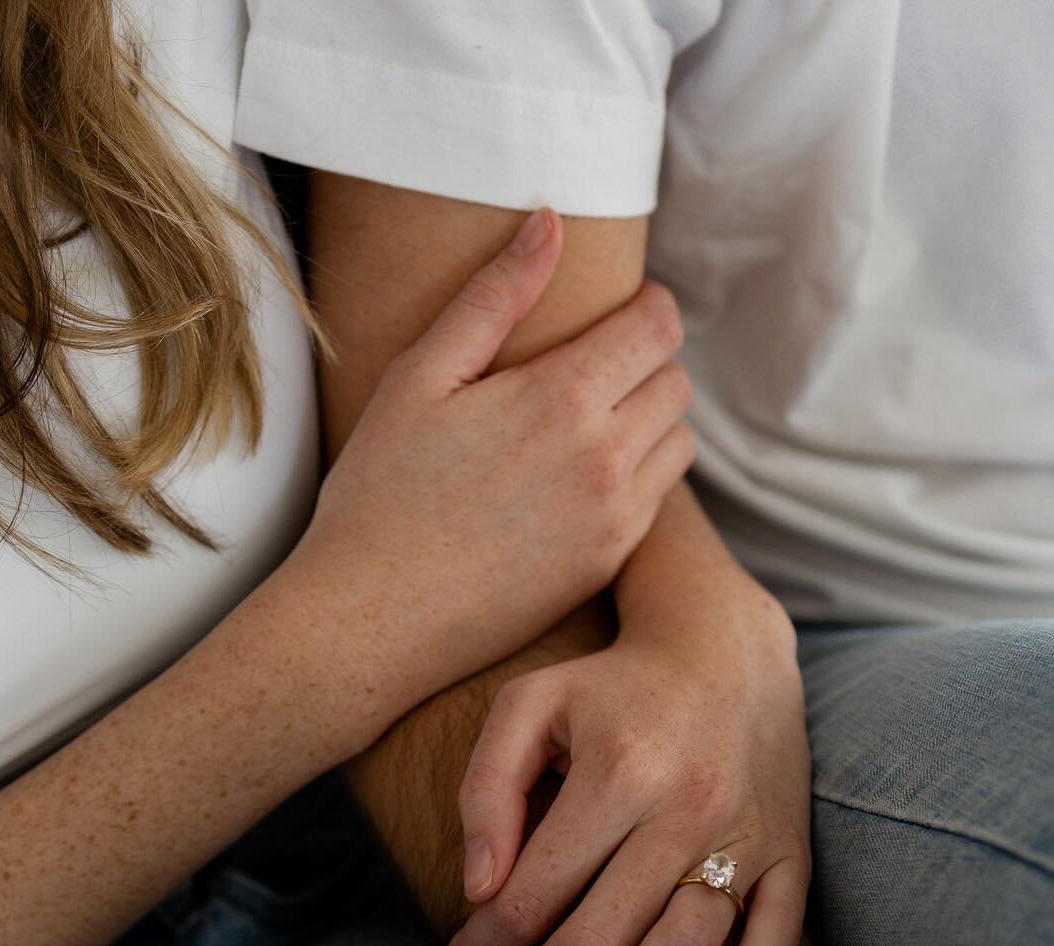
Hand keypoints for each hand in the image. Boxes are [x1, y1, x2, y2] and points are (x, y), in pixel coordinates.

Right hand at [284, 208, 693, 710]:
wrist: (375, 615)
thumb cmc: (381, 493)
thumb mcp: (421, 378)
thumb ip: (494, 297)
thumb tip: (549, 222)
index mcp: (564, 399)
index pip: (660, 328)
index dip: (651, 307)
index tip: (625, 309)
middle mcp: (607, 459)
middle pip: (678, 383)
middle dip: (648, 361)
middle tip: (596, 366)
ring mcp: (615, 519)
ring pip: (678, 444)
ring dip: (652, 422)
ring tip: (593, 424)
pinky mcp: (607, 565)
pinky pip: (659, 503)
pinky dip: (640, 479)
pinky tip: (584, 481)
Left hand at [442, 577, 810, 945]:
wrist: (726, 650)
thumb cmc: (609, 686)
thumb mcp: (526, 705)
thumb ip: (486, 791)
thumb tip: (477, 892)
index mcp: (618, 769)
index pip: (534, 895)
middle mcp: (688, 806)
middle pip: (600, 941)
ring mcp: (747, 834)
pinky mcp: (790, 851)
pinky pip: (777, 938)